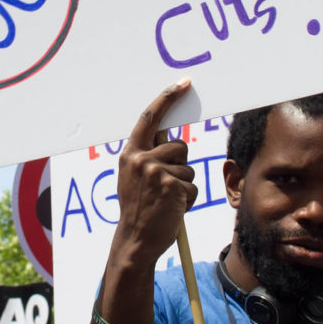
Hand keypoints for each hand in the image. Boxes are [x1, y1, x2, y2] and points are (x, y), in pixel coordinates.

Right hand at [112, 78, 197, 263]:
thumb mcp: (135, 177)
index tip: (183, 84)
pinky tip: (173, 209)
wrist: (136, 239)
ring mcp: (155, 171)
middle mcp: (140, 159)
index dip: (167, 99)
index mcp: (130, 154)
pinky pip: (193, 186)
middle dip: (180, 165)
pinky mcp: (171, 185)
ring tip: (167, 200)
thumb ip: (148, 157)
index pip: (149, 118)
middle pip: (180, 146)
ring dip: (184, 185)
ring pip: (189, 168)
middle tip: (165, 187)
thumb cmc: (140, 208)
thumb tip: (171, 139)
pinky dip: (188, 200)